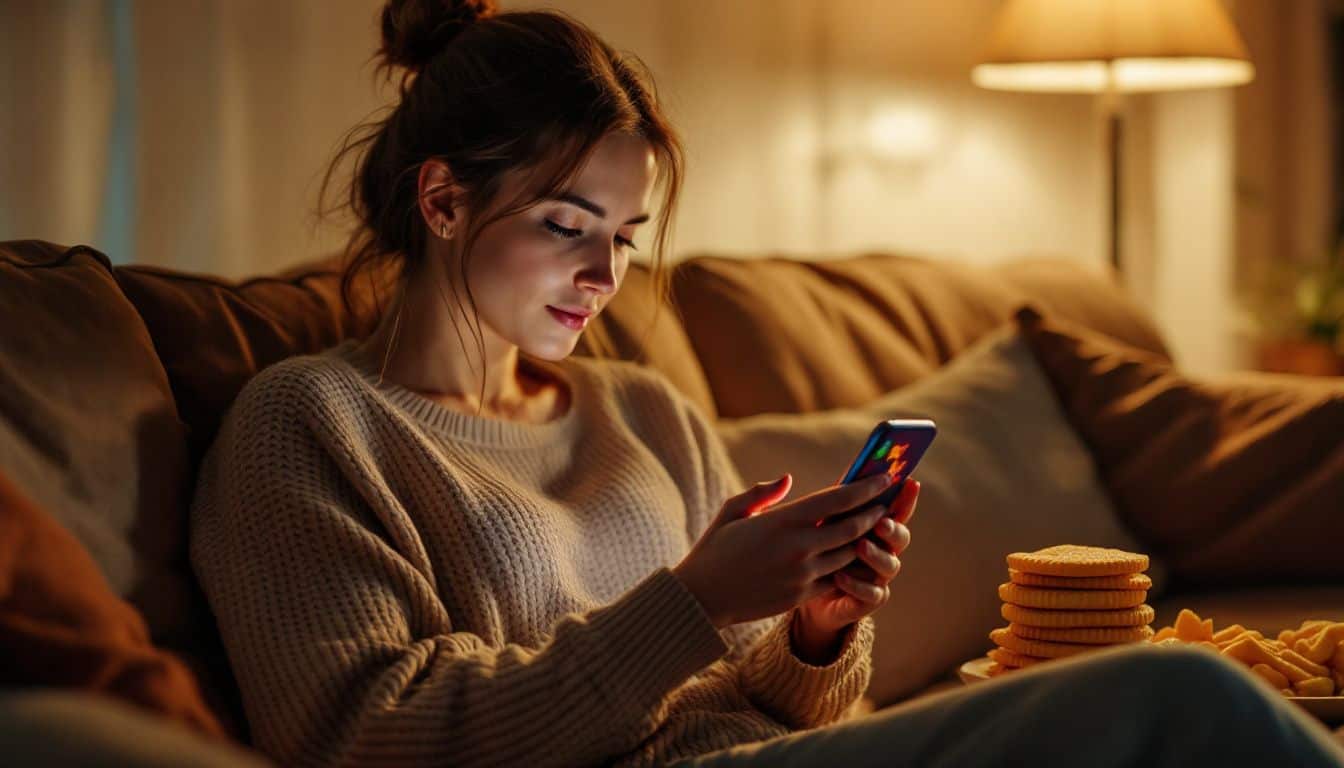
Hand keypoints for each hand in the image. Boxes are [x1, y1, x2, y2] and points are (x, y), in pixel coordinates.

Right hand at [672, 471, 900, 628]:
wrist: (702, 598)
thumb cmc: (715, 549)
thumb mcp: (732, 511)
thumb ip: (762, 493)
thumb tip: (788, 480)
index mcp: (783, 520)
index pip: (837, 499)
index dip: (865, 487)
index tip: (884, 477)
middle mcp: (798, 547)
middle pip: (853, 526)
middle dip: (875, 512)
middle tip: (886, 502)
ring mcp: (802, 574)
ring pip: (849, 554)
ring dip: (866, 540)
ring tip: (876, 527)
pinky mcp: (801, 595)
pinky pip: (836, 579)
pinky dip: (849, 567)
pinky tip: (854, 556)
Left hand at [793, 479, 918, 658]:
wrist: (802, 591)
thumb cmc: (814, 545)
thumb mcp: (822, 521)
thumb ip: (837, 500)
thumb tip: (845, 472)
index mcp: (875, 526)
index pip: (897, 509)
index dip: (906, 497)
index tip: (909, 482)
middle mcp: (883, 550)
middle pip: (901, 537)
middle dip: (893, 528)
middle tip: (880, 521)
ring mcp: (877, 576)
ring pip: (891, 565)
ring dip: (877, 554)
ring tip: (860, 546)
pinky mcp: (867, 600)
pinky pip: (873, 594)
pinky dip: (859, 585)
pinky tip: (840, 577)